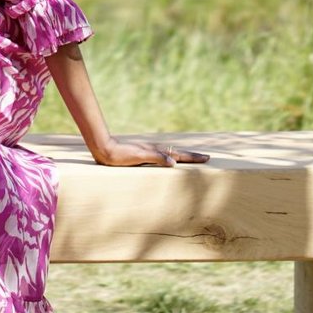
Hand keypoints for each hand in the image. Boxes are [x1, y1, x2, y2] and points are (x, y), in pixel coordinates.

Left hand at [92, 138, 210, 166]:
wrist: (105, 149)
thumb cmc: (120, 156)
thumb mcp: (139, 157)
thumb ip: (156, 158)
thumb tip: (173, 162)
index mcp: (156, 151)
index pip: (179, 155)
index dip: (193, 157)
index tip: (206, 158)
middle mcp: (155, 150)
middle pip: (178, 153)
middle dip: (191, 156)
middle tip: (205, 158)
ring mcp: (149, 152)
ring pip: (170, 154)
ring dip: (182, 157)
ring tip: (191, 160)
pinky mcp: (143, 154)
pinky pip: (162, 157)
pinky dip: (170, 158)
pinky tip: (169, 161)